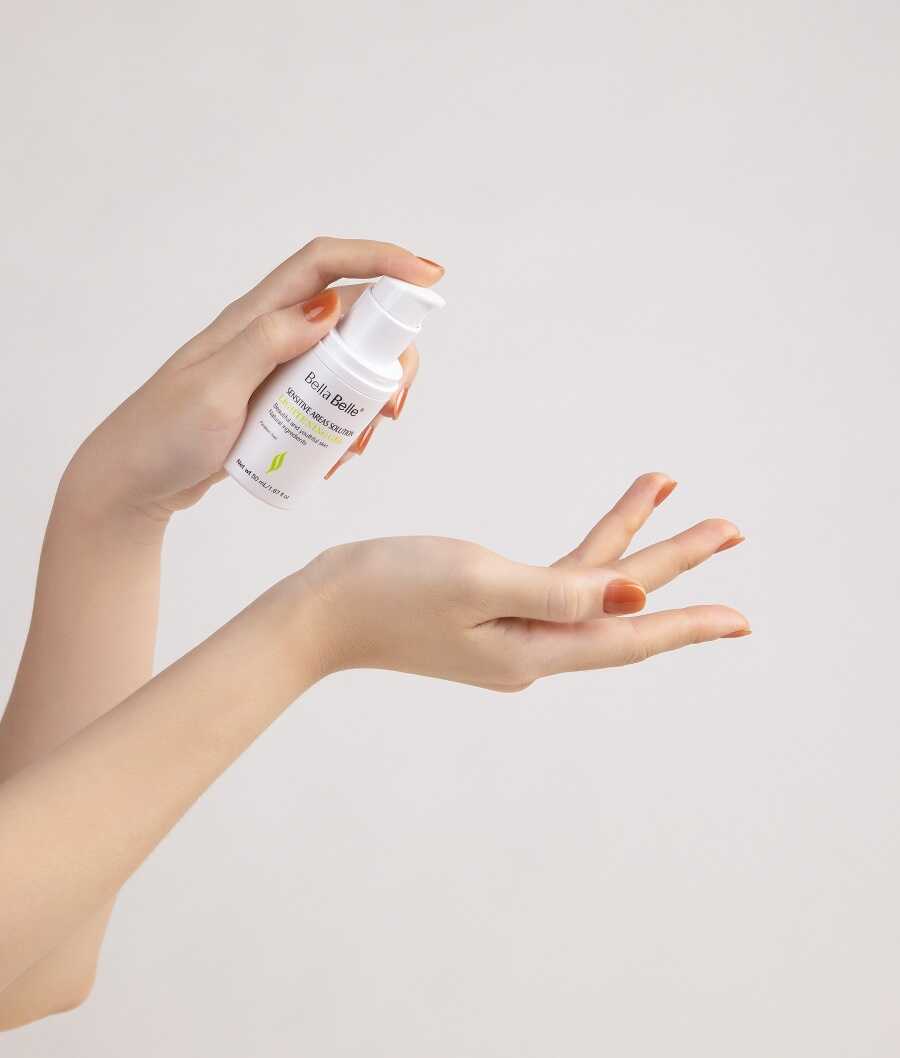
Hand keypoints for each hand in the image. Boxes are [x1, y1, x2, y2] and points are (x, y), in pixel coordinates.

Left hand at [63, 238, 442, 522]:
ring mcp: (278, 370)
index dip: (381, 258)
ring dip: (371, 398)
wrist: (134, 483)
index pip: (326, 264)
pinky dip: (348, 424)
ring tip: (362, 443)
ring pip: (349, 363)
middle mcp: (272, 334)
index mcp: (255, 317)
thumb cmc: (163, 435)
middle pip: (354, 318)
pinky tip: (339, 456)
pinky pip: (331, 400)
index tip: (428, 277)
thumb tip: (329, 308)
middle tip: (394, 405)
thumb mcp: (214, 388)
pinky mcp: (280, 403)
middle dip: (389, 354)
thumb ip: (266, 342)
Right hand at [295, 474, 749, 688]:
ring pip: (590, 583)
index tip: (741, 619)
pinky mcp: (495, 611)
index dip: (687, 624)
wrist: (321, 612)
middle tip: (728, 528)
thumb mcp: (479, 582)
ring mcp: (514, 632)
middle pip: (619, 602)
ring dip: (629, 538)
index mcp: (534, 651)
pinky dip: (584, 545)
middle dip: (674, 562)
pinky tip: (605, 520)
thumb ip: (561, 591)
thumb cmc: (388, 590)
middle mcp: (533, 649)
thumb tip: (633, 597)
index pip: (627, 636)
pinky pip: (556, 576)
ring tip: (667, 485)